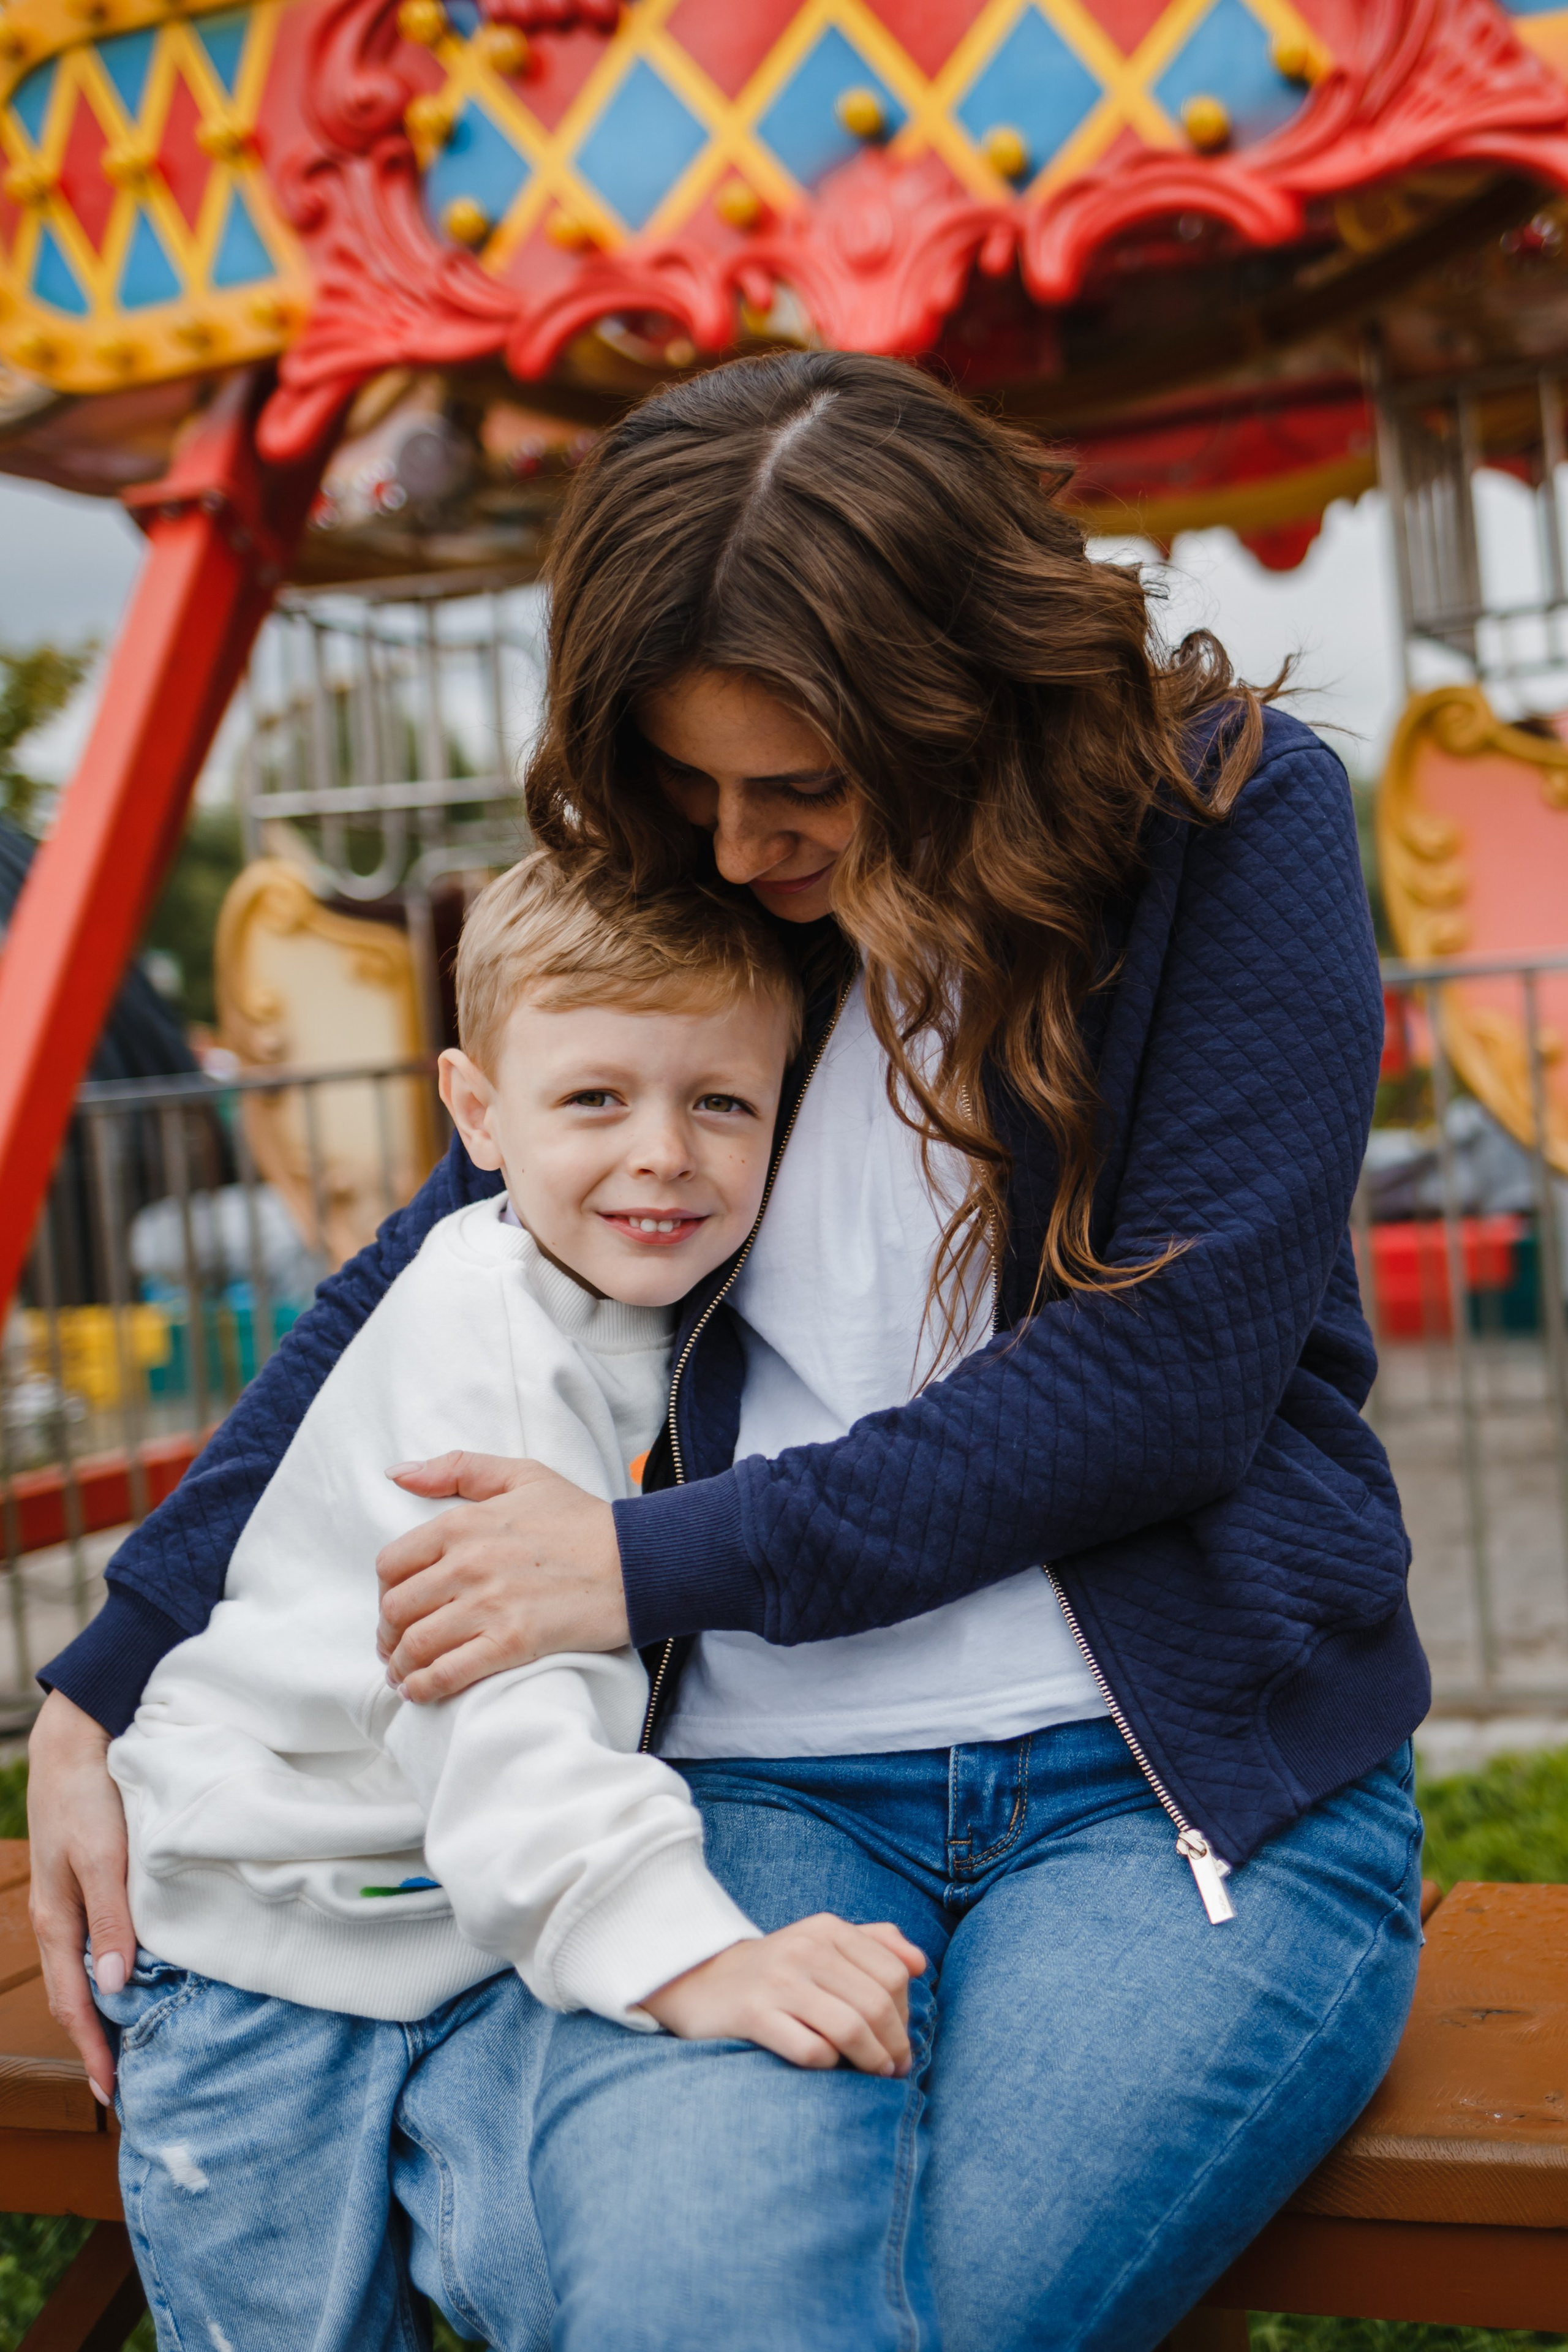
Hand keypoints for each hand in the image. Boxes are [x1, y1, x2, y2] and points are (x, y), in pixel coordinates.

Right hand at [27, 1691, 133, 2103]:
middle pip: (71, 1996)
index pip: (73, 2004)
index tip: (114, 2092)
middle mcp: (56, 1920)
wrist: (75, 1745)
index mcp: (56, 1922)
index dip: (93, 2048)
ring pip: (79, 1973)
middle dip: (93, 2042)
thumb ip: (109, 1919)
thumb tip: (113, 1985)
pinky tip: (127, 1978)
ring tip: (126, 2043)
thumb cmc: (88, 1797)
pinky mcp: (80, 1884)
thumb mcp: (103, 1858)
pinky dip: (103, 1974)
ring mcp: (65, 1903)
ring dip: (98, 2011)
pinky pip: (87, 1945)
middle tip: (124, 2083)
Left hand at [378, 1454, 626, 1702]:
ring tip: (405, 1674)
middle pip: (396, 1611)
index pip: (391, 1565)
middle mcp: (467, 1564)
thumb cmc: (581, 1518)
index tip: (397, 1607)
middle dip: (388, 1635)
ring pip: (416, 1646)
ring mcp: (489, 1605)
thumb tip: (398, 1473)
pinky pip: (448, 1673)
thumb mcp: (522, 1475)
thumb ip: (457, 1469)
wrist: (640, 1559)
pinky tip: (421, 1691)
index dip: (386, 1592)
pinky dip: (425, 1687)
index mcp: (462, 1524)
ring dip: (401, 1666)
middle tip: (396, 1648)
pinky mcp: (512, 1643)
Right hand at [642, 1916, 926, 2076]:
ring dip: (872, 2061)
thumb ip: (874, 1943)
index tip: (902, 2037)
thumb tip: (921, 1963)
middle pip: (877, 2004)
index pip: (893, 1972)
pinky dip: (829, 2064)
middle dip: (896, 2043)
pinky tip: (830, 2066)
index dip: (907, 2011)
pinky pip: (810, 2050)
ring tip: (876, 2074)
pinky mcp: (754, 2015)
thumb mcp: (821, 1941)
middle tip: (897, 2067)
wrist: (698, 1979)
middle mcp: (805, 1949)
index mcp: (827, 1929)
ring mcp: (778, 1982)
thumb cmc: (776, 1969)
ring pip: (850, 2029)